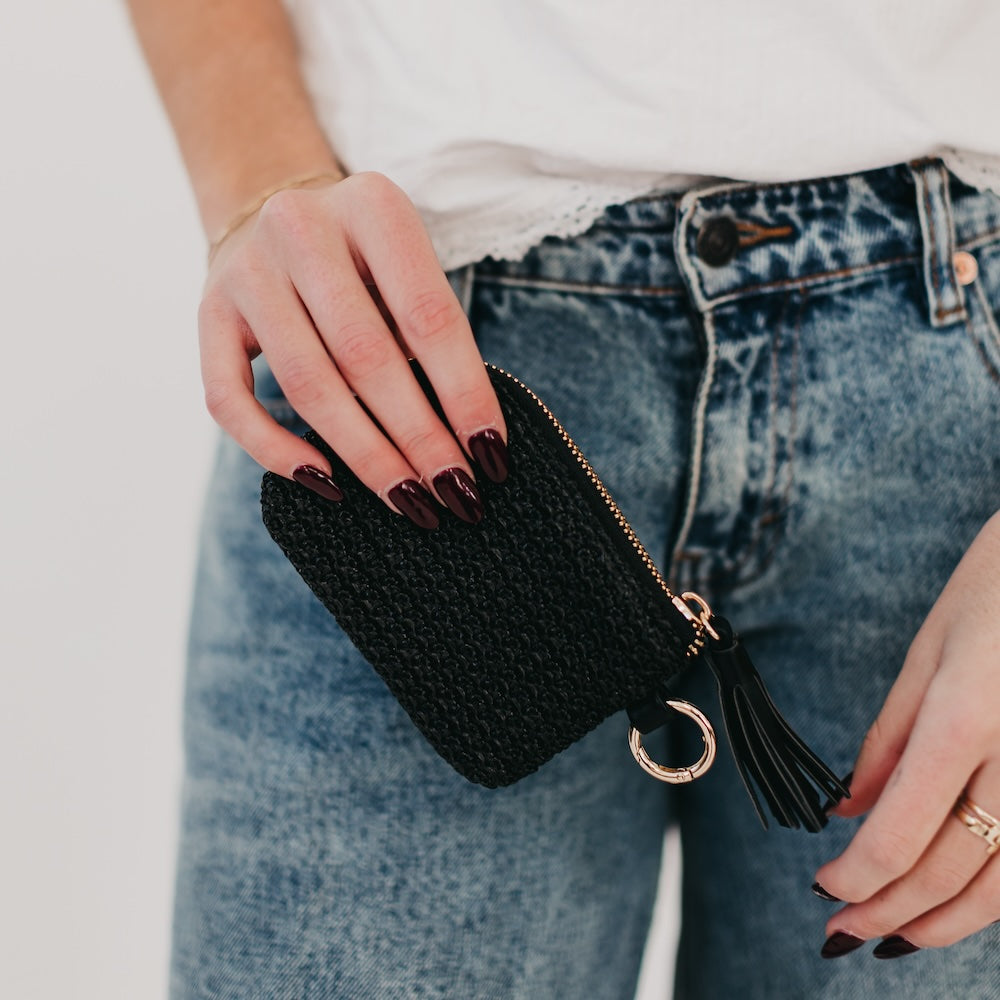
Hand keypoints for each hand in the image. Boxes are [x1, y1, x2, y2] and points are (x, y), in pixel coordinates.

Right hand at [199, 171, 507, 527]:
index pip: (429, 316)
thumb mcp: (405, 265)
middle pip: (366, 356)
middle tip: (453, 494)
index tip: (490, 454)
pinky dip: (276, 449)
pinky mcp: (208, 312)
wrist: (267, 205)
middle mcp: (301, 227)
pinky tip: (325, 483)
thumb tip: (468, 440)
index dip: (464, 394)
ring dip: (363, 455)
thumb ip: (428, 332)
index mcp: (372, 207)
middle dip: (419, 438)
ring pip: (306, 384)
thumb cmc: (361, 257)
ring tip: (407, 500)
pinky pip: (230, 398)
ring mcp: (246, 271)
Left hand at [814, 510, 999, 958]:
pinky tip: (958, 899)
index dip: (855, 879)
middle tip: (843, 932)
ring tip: (896, 935)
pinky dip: (994, 893)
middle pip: (950, 873)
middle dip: (889, 913)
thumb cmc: (998, 589)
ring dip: (946, 922)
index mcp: (963, 721)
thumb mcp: (929, 653)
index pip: (898, 837)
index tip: (822, 888)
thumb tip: (847, 810)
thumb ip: (889, 740)